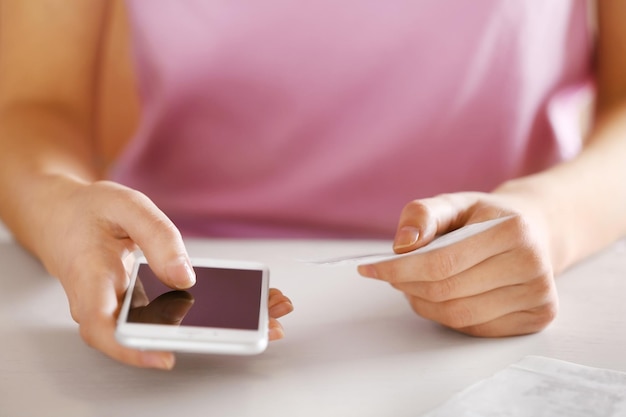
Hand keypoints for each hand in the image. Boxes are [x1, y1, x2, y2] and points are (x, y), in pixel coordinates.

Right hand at [37, 179, 292, 368]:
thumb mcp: (123, 205)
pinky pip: (174, 314)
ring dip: (221, 325)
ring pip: (169, 329)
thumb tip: (185, 276)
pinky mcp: (142, 305)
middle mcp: (107, 306)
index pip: (103, 329)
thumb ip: (155, 236)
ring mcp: (125, 310)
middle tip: (263, 326)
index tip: (166, 355)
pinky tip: (248, 302)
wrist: (65, 217)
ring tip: (270, 314)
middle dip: (208, 337)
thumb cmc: (89, 212)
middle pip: (151, 337)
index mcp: (91, 280)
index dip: (133, 348)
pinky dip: (212, 310)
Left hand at [357, 191, 557, 336]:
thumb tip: (402, 244)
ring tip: (414, 286)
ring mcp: (539, 294)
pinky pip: (476, 328)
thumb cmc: (486, 218)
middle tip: (391, 277)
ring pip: (460, 315)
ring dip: (425, 304)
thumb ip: (423, 215)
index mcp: (513, 229)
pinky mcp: (539, 317)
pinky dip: (448, 316)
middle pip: (448, 291)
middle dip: (409, 286)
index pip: (442, 261)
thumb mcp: (454, 204)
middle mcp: (533, 264)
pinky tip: (442, 298)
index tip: (369, 269)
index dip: (400, 269)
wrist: (536, 232)